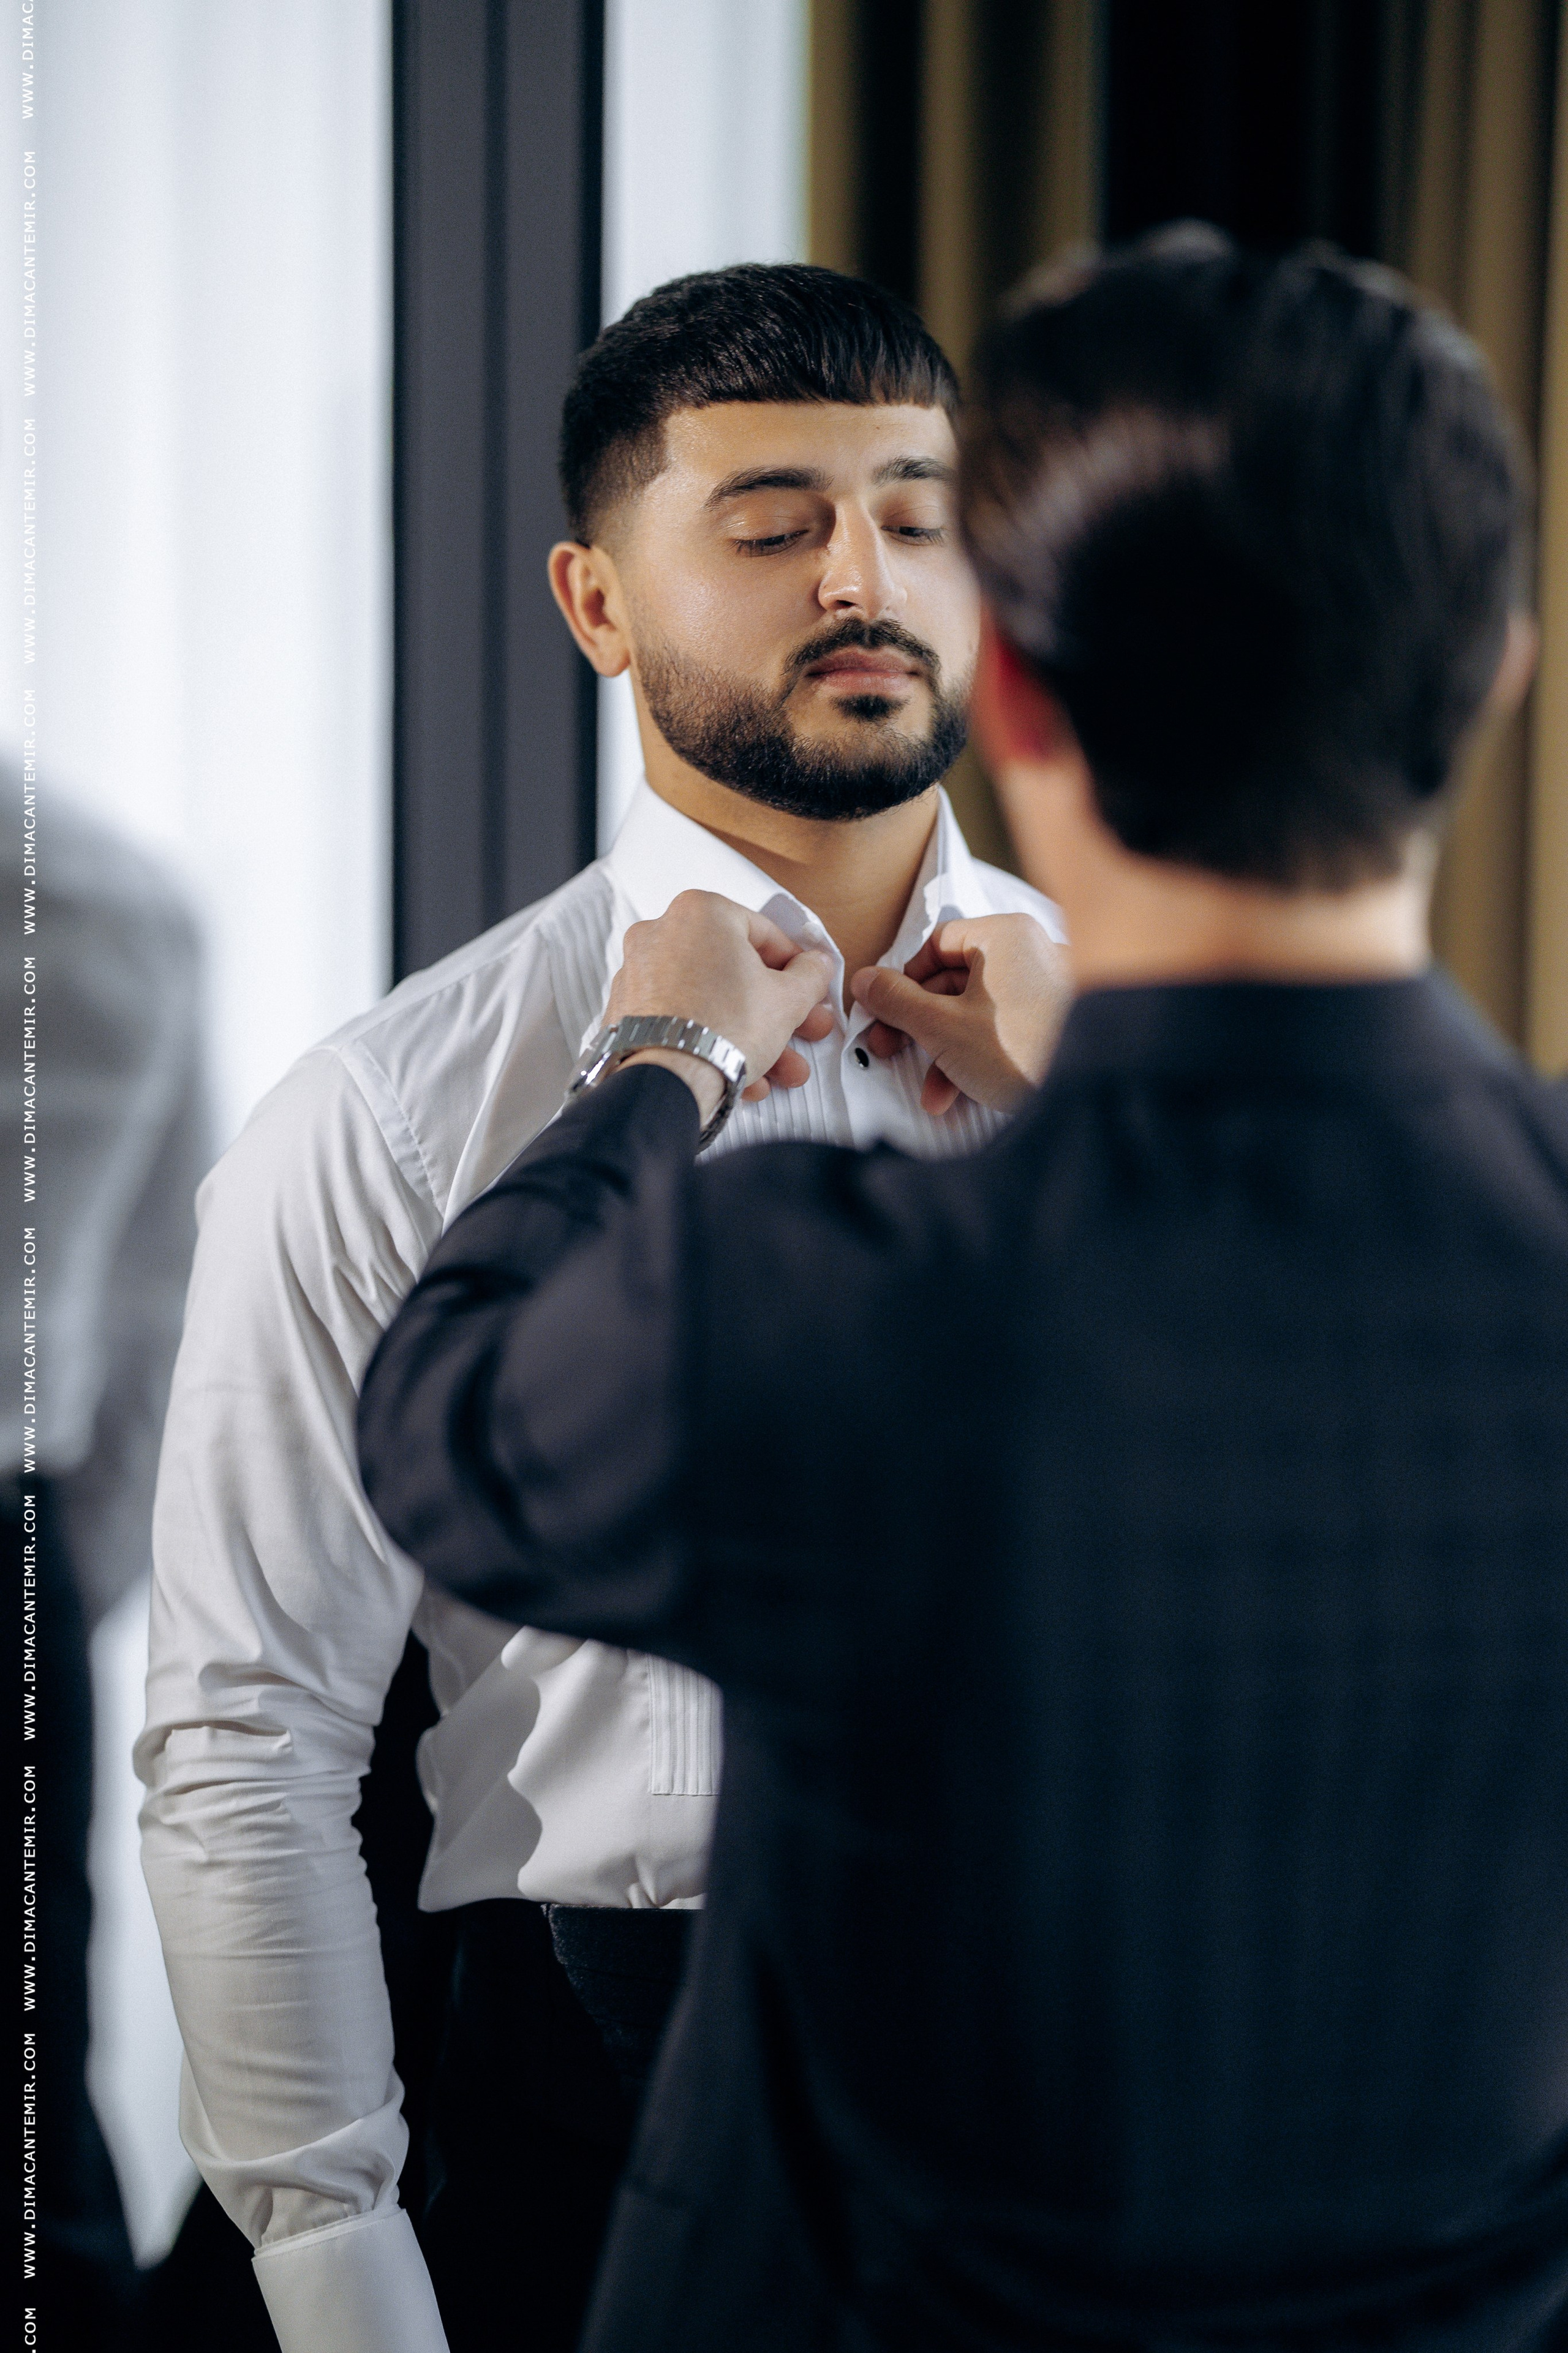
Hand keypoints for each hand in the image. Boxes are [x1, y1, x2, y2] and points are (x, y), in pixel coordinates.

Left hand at [605, 891, 836, 1121]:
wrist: (667, 1082)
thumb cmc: (722, 1030)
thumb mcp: (788, 999)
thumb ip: (810, 974)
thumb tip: (815, 966)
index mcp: (700, 912)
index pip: (763, 932)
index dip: (795, 966)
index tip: (807, 987)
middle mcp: (661, 933)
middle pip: (735, 972)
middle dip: (776, 1009)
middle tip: (801, 1029)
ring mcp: (638, 973)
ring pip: (709, 1001)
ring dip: (750, 1034)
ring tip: (780, 1068)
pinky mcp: (626, 1011)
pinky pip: (681, 1020)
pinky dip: (711, 1041)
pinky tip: (740, 1074)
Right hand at [849, 914, 1070, 1114]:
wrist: (1088, 1096)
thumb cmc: (1020, 1051)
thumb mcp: (942, 1026)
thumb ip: (897, 1001)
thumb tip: (864, 981)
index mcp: (1006, 936)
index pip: (938, 944)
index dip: (904, 980)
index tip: (885, 1012)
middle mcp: (1031, 954)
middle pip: (955, 982)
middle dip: (920, 1029)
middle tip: (888, 1051)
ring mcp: (1048, 991)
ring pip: (978, 1014)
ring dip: (944, 1055)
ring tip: (931, 1094)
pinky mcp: (1057, 1026)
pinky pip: (1006, 1032)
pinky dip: (978, 1060)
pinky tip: (959, 1098)